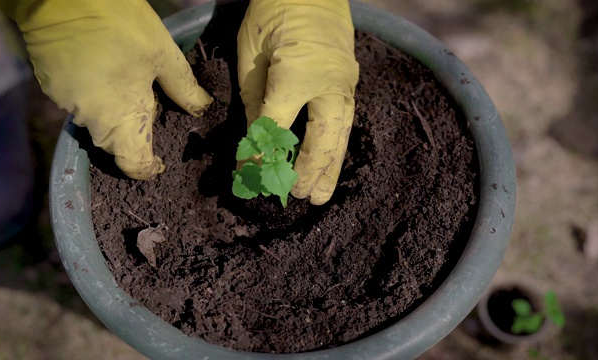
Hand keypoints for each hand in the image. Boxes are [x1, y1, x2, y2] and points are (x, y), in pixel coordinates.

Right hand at [0, 0, 212, 178]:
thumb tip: (202, 108)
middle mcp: (90, 120)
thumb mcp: (163, 54)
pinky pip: (79, 103)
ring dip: (114, 113)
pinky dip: (96, 97)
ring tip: (130, 89)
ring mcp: (66, 103)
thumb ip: (183, 87)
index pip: (132, 163)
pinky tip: (107, 76)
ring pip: (96, 121)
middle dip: (134, 136)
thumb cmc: (121, 27)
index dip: (147, 168)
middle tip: (153, 112)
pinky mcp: (51, 85)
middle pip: (114, 143)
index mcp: (120, 119)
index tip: (160, 162)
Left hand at [237, 0, 358, 204]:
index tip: (247, 177)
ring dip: (331, 167)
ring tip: (322, 194)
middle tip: (300, 196)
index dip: (260, 156)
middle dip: (310, 170)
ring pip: (340, 134)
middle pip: (322, 139)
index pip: (276, 127)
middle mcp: (328, 85)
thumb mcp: (252, 54)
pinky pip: (344, 121)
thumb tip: (255, 137)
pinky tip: (330, 163)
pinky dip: (336, 146)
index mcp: (297, 75)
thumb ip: (254, 98)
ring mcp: (344, 84)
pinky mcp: (350, 82)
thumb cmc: (273, 13)